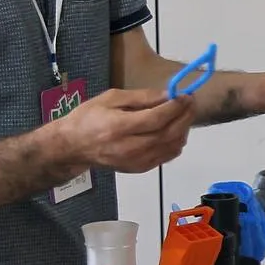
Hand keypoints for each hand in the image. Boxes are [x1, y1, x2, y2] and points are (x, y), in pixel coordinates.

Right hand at [55, 87, 195, 172]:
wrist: (73, 146)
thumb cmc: (89, 117)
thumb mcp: (111, 98)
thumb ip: (141, 97)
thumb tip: (168, 95)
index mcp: (119, 127)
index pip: (156, 119)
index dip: (175, 107)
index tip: (186, 95)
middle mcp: (129, 147)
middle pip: (167, 134)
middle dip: (184, 117)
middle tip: (191, 103)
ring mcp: (135, 161)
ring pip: (171, 147)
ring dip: (183, 129)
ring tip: (185, 114)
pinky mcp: (139, 168)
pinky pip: (166, 157)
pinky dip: (176, 143)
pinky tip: (176, 130)